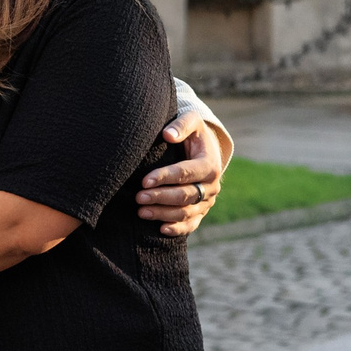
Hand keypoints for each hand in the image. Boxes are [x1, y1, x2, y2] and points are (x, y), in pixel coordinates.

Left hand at [138, 111, 227, 234]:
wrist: (204, 149)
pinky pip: (191, 224)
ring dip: (163, 214)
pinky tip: (161, 229)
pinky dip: (178, 229)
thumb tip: (168, 135)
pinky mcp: (201, 211)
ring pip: (186, 212)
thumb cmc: (193, 133)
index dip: (164, 177)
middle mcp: (211, 186)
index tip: (144, 181)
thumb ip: (181, 125)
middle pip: (185, 196)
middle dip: (160, 197)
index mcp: (210, 165)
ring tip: (141, 212)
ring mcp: (207, 201)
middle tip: (138, 198)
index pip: (185, 173)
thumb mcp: (191, 121)